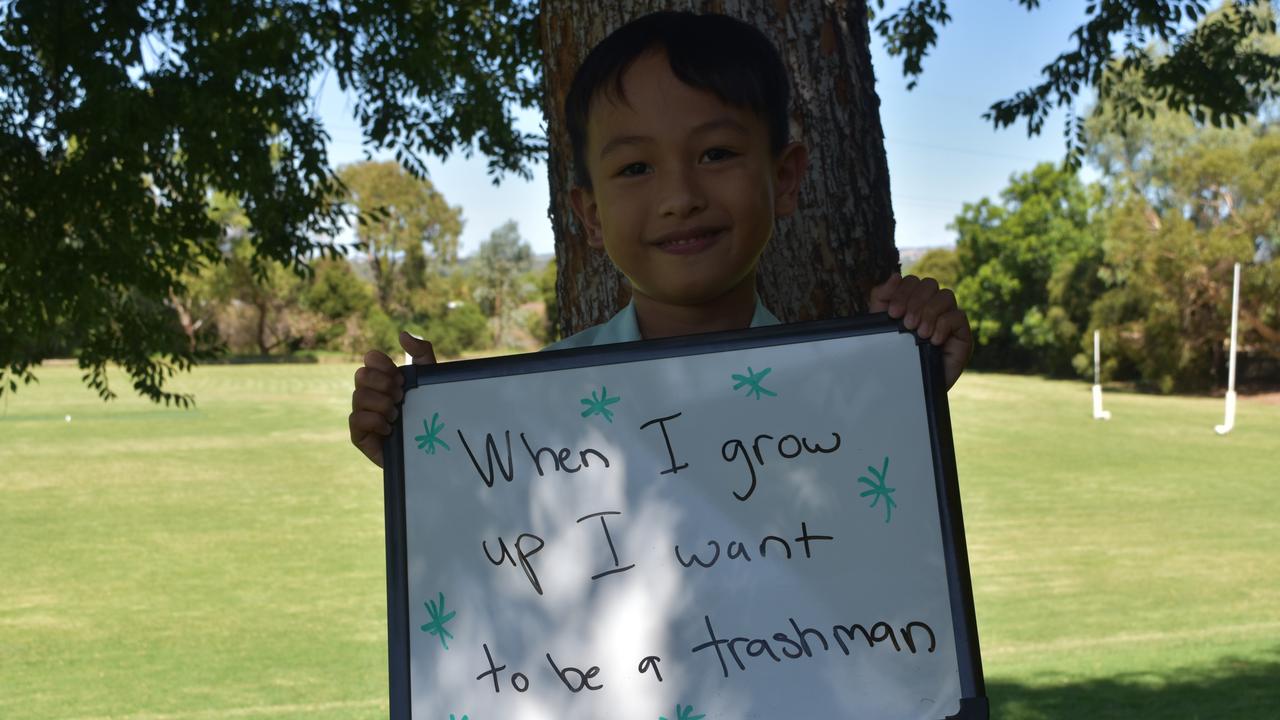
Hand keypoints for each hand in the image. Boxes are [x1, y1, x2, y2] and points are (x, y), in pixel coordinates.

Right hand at [348, 332, 436, 467]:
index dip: (383, 364)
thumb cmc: (432, 413)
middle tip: (401, 396)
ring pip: (359, 396)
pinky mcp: (360, 435)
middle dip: (383, 384)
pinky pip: (356, 419)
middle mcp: (370, 394)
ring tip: (398, 415)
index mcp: (384, 378)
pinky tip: (390, 428)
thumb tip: (401, 334)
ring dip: (382, 404)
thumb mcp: (431, 380)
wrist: (433, 450)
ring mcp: (363, 414)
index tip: (401, 377)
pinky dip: (374, 420)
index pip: (371, 359)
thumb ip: (422, 353)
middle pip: (361, 374)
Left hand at [869, 273, 972, 389]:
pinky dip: (943, 325)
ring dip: (929, 312)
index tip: (892, 313)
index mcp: (914, 300)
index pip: (913, 281)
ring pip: (946, 296)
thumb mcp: (881, 323)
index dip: (903, 292)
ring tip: (919, 333)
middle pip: (930, 284)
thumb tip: (895, 276)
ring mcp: (949, 318)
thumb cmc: (894, 353)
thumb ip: (882, 297)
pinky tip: (932, 340)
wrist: (907, 385)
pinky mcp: (962, 334)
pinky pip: (958, 316)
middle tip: (906, 324)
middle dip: (915, 302)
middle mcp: (933, 305)